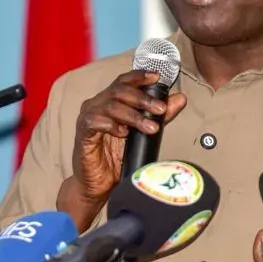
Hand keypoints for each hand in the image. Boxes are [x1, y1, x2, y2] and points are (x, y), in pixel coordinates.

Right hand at [58, 70, 185, 229]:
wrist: (98, 184)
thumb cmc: (116, 157)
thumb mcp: (142, 134)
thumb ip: (159, 115)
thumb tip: (180, 99)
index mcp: (110, 100)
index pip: (124, 81)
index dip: (139, 76)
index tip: (157, 77)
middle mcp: (97, 104)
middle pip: (120, 90)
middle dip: (143, 98)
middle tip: (160, 109)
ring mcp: (88, 117)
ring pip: (111, 105)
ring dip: (134, 115)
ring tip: (150, 127)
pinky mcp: (82, 133)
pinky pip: (95, 121)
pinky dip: (112, 125)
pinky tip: (123, 133)